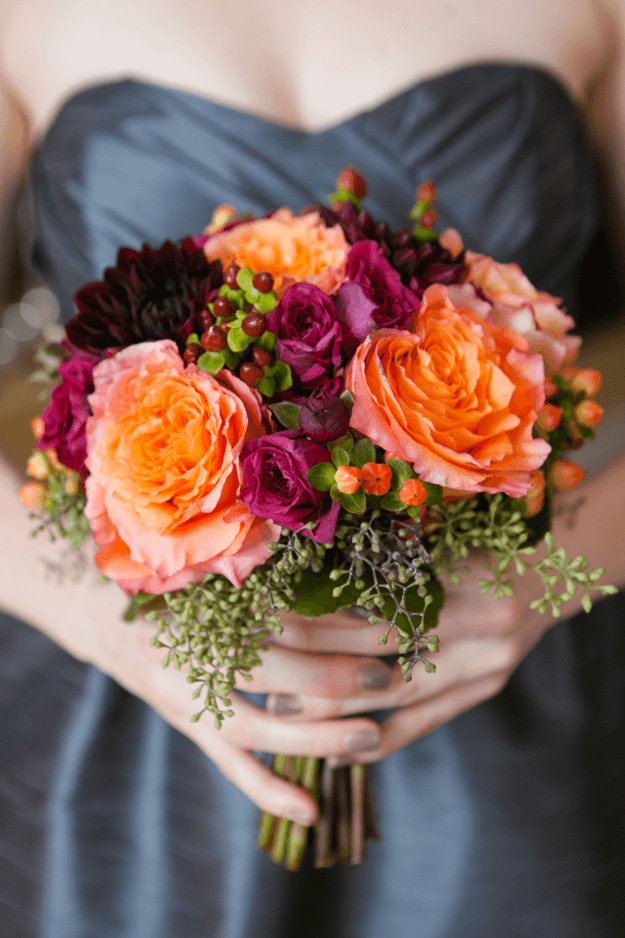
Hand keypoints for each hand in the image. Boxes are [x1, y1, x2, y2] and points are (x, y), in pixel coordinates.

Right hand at [92, 599, 395, 826]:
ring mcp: (190, 697)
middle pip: (277, 670)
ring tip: (370, 739)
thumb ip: (280, 591)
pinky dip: (269, 790)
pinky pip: (231, 766)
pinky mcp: (190, 729)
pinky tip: (310, 811)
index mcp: (211, 605)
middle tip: (389, 680)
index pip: (287, 620)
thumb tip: (356, 602)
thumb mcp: (226, 579)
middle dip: (336, 677)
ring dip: (316, 737)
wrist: (111, 619)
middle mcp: (197, 653)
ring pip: (258, 724)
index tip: (388, 627)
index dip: (340, 625)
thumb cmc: (182, 589)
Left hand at [265, 553, 549, 764]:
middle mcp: (475, 620)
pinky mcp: (485, 689)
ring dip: (338, 708)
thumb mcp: (435, 543)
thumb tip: (305, 572)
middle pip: (380, 645)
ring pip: (397, 692)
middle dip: (316, 659)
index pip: (373, 600)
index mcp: (457, 573)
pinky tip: (337, 754)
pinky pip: (426, 723)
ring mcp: (485, 661)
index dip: (318, 613)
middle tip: (261, 670)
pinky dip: (379, 742)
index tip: (269, 619)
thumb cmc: (478, 547)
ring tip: (284, 715)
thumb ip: (386, 561)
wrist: (547, 573)